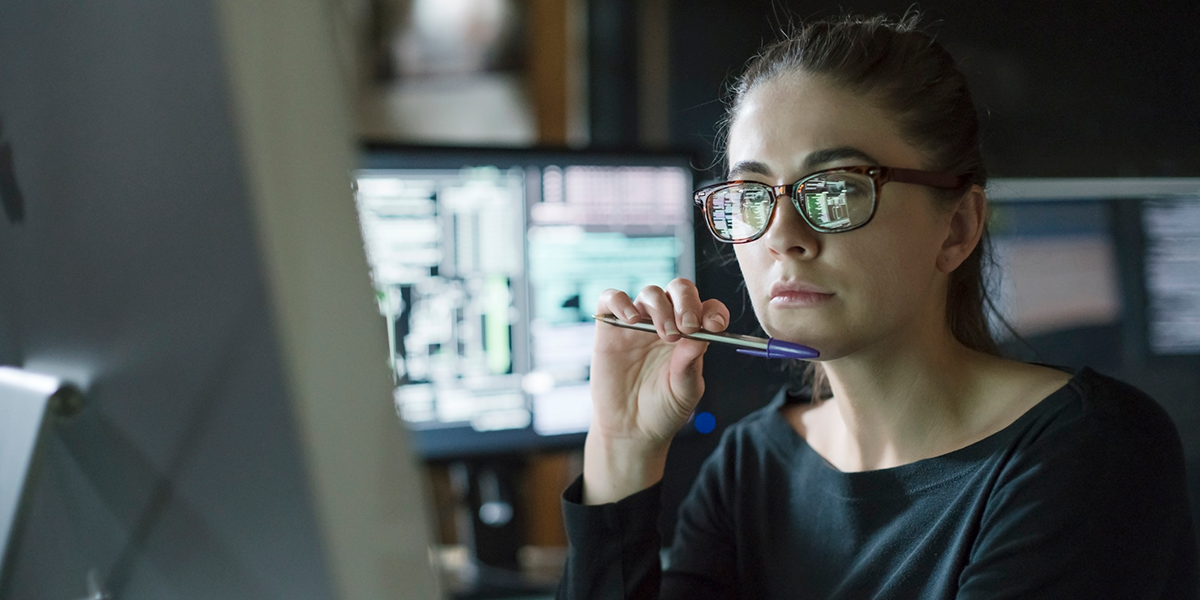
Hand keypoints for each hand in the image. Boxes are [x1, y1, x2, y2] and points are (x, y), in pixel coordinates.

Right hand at [583, 278, 728, 502]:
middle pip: (679, 290)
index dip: (713, 311)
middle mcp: (666, 322)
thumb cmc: (662, 410)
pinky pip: (611, 298)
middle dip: (686, 302)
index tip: (714, 326)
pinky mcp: (610, 327)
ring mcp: (638, 323)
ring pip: (650, 293)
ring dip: (660, 308)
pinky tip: (631, 320)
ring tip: (663, 335)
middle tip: (687, 326)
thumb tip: (701, 335)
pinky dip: (620, 301)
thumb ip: (690, 364)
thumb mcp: (685, 391)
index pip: (706, 308)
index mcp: (691, 334)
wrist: (630, 429)